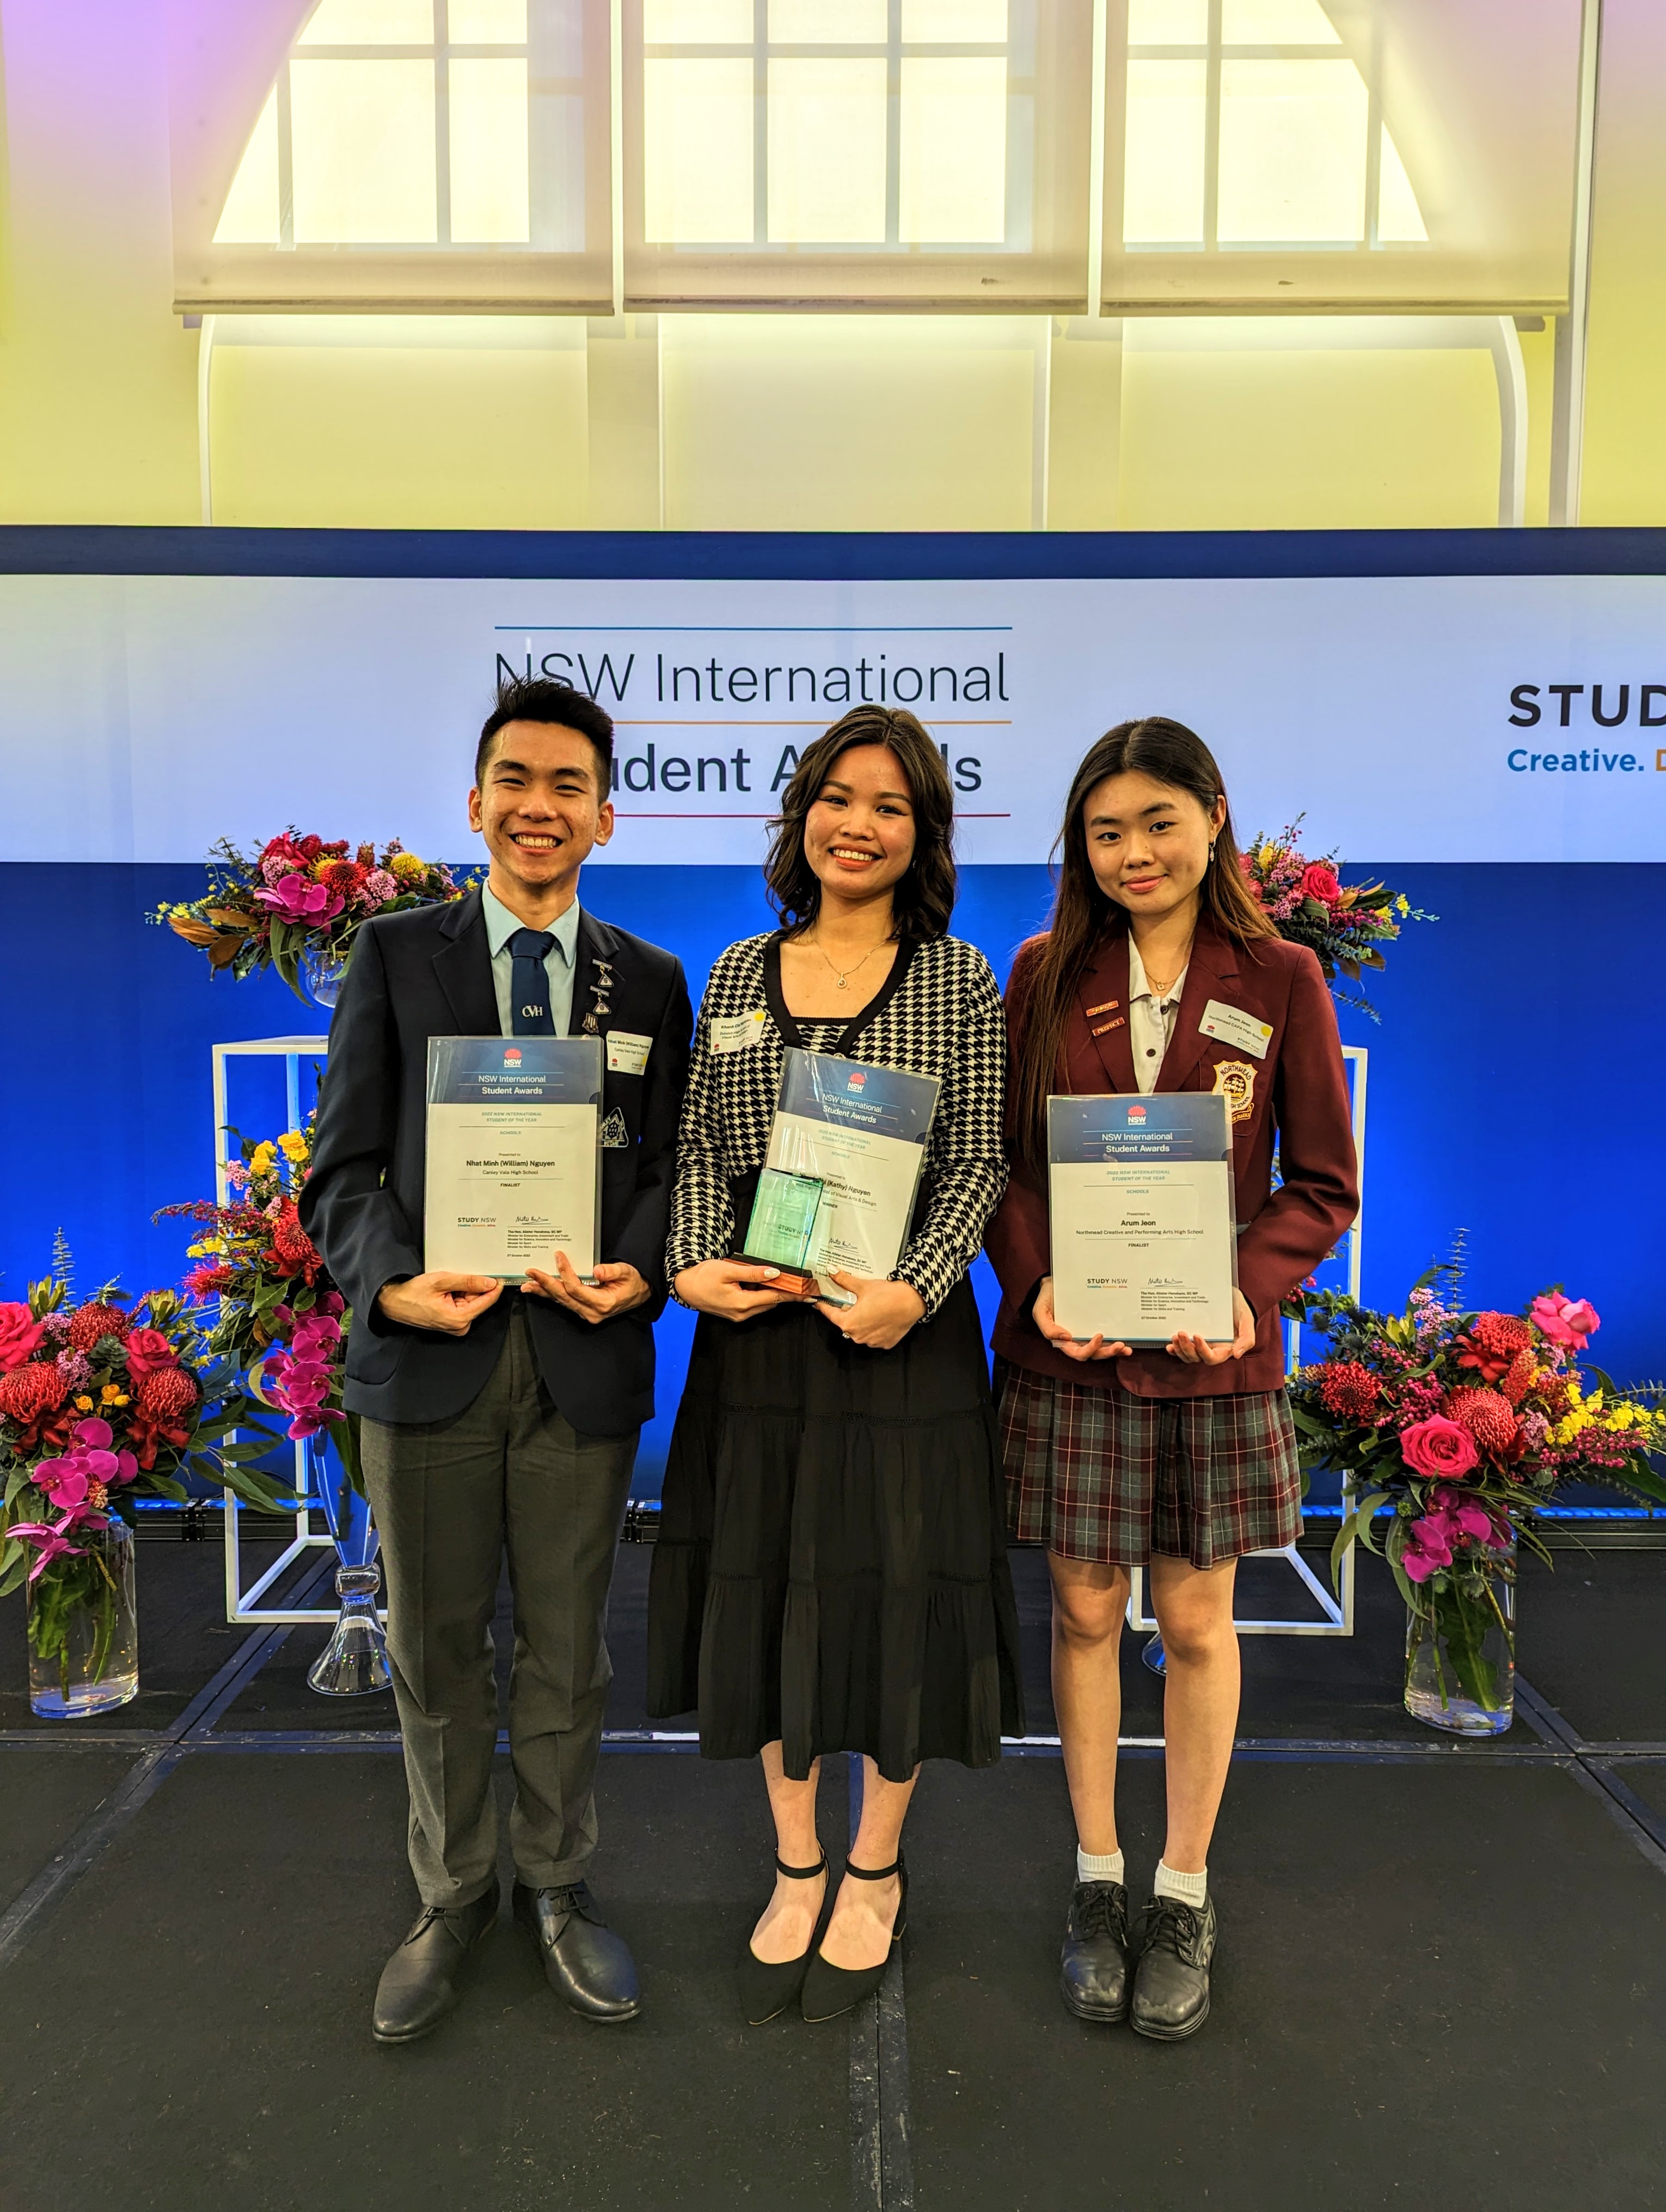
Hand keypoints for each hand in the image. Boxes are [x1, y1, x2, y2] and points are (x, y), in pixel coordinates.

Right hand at [375, 1272, 502, 1336]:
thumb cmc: (413, 1293)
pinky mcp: (451, 1322)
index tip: (499, 1274)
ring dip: (463, 1289)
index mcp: (459, 1319)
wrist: (394, 1302)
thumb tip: (490, 1282)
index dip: (494, 1286)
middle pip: (478, 1300)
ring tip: (447, 1284)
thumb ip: (468, 1282)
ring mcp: (455, 1325)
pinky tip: (446, 1289)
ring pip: (470, 1301)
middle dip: (473, 1286)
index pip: (487, 1301)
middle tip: (457, 1276)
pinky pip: (462, 1305)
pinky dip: (458, 1294)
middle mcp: (460, 1326)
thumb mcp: (441, 1281)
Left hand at [522, 1254, 650, 1323]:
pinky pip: (564, 1302)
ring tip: (528, 1284)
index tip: (558, 1257)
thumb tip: (597, 1271)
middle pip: (564, 1297)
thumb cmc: (634, 1282)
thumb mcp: (627, 1272)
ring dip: (544, 1292)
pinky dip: (551, 1295)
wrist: (641, 1294)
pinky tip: (539, 1290)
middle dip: (546, 1284)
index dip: (565, 1273)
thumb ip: (612, 1271)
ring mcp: (587, 1313)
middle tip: (531, 1273)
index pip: (577, 1288)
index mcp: (603, 1303)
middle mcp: (592, 1312)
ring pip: (561, 1301)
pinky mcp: (583, 1310)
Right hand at [674, 1258, 805, 1321]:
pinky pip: (754, 1304)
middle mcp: (743, 1313)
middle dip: (785, 1292)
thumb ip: (752, 1272)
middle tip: (798, 1281)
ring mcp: (738, 1315)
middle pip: (771, 1302)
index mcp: (742, 1303)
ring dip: (772, 1293)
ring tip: (780, 1280)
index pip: (775, 1298)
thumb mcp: (728, 1270)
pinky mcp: (735, 1313)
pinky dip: (761, 1295)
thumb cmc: (703, 1276)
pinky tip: (760, 1283)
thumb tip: (774, 1273)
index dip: (793, 1295)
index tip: (808, 1294)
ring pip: (763, 1304)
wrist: (684, 1287)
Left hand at [817, 1272, 924, 1351]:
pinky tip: (879, 1317)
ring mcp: (872, 1342)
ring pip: (860, 1331)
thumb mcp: (862, 1286)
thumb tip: (832, 1272)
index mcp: (849, 1323)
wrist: (911, 1302)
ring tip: (869, 1308)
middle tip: (851, 1301)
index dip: (825, 1307)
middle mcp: (858, 1336)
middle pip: (846, 1323)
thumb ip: (844, 1281)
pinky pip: (874, 1336)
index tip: (820, 1303)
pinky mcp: (884, 1343)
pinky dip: (874, 1328)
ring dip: (861, 1321)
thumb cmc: (888, 1296)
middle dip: (847, 1312)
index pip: (831, 1315)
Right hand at [1033, 1276, 1130, 1362]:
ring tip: (1124, 1348)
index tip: (1098, 1335)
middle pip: (1093, 1354)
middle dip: (1107, 1352)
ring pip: (1101, 1350)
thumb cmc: (1047, 1298)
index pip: (1077, 1353)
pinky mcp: (1096, 1326)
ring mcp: (1087, 1334)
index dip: (1089, 1349)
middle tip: (1119, 1345)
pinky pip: (1107, 1340)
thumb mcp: (1040, 1311)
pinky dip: (1116, 1345)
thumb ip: (1048, 1328)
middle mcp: (1077, 1340)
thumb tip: (1066, 1337)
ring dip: (1114, 1351)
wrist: (1055, 1283)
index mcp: (1064, 1340)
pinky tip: (1127, 1346)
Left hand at [1168, 1288, 1257, 1365]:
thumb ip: (1246, 1339)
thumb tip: (1236, 1355)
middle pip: (1196, 1357)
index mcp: (1224, 1348)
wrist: (1230, 1295)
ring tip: (1175, 1335)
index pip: (1211, 1358)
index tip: (1197, 1335)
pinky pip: (1181, 1348)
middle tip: (1181, 1333)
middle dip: (1186, 1348)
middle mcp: (1211, 1348)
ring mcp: (1200, 1343)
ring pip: (1187, 1355)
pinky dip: (1175, 1349)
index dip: (1202, 1350)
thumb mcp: (1247, 1321)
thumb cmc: (1239, 1309)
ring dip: (1179, 1348)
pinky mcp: (1191, 1337)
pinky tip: (1170, 1344)